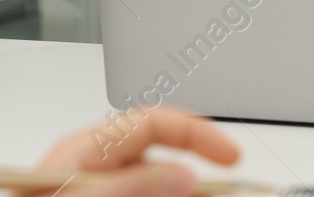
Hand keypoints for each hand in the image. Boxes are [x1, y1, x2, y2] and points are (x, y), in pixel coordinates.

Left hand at [33, 106, 240, 196]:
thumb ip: (129, 188)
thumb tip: (182, 173)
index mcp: (83, 156)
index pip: (150, 124)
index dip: (195, 134)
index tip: (230, 157)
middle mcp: (95, 180)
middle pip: (163, 166)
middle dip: (199, 183)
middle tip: (229, 195)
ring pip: (160, 194)